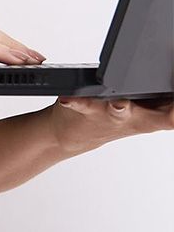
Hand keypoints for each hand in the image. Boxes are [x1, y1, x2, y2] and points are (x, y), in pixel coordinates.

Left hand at [50, 92, 173, 153]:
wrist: (75, 133)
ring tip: (121, 104)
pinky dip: (75, 102)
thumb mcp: (149, 108)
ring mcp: (113, 116)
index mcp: (156, 112)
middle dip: (171, 113)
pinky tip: (69, 98)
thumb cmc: (116, 112)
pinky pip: (80, 105)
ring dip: (122, 108)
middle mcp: (138, 117)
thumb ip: (164, 98)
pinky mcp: (86, 110)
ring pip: (121, 112)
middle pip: (162, 118)